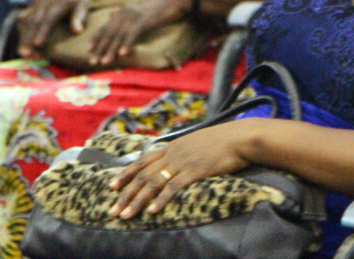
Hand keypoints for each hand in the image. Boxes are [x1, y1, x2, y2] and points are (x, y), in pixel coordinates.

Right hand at [16, 0, 90, 57]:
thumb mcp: (84, 4)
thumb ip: (80, 16)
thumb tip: (77, 30)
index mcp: (58, 3)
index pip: (49, 19)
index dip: (43, 31)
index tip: (37, 44)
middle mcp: (44, 2)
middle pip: (34, 21)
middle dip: (28, 38)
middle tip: (24, 54)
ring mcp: (37, 3)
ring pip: (27, 21)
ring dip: (23, 37)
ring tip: (21, 52)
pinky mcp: (33, 5)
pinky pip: (24, 17)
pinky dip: (22, 30)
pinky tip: (20, 42)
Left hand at [88, 0, 190, 64]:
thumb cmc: (158, 4)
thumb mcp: (137, 7)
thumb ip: (123, 12)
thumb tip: (110, 14)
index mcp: (123, 11)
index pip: (105, 26)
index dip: (97, 38)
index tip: (89, 50)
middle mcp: (125, 13)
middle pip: (109, 33)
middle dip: (100, 48)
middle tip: (92, 61)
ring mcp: (135, 16)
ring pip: (119, 36)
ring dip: (111, 50)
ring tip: (104, 62)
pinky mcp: (145, 20)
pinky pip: (134, 34)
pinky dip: (127, 44)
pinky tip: (123, 54)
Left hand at [109, 120, 252, 218]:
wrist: (241, 137)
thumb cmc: (225, 140)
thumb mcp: (199, 142)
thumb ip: (185, 151)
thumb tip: (178, 161)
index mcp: (174, 146)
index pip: (143, 160)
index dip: (126, 173)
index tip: (112, 186)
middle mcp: (174, 153)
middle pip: (143, 175)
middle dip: (126, 194)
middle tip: (113, 210)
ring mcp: (183, 162)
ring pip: (153, 182)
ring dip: (137, 200)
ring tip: (125, 215)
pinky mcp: (195, 171)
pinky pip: (174, 187)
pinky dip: (161, 200)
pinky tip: (152, 211)